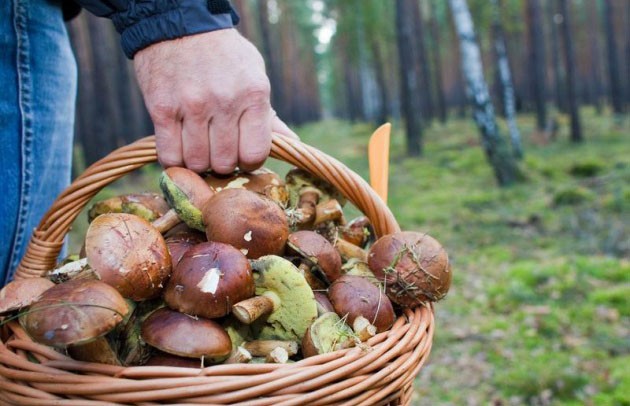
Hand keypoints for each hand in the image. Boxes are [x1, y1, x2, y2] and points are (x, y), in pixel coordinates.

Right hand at [134, 29, 295, 173]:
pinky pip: (169, 155)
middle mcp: (224, 102)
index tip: (242, 154)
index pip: (255, 154)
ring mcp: (192, 106)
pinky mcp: (162, 109)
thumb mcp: (255, 76)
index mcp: (253, 95)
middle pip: (224, 163)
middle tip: (218, 149)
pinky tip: (180, 148)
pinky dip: (174, 159)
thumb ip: (269, 115)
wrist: (180, 24)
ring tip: (199, 147)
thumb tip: (291, 143)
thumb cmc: (224, 55)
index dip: (249, 161)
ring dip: (198, 162)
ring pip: (197, 162)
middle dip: (223, 163)